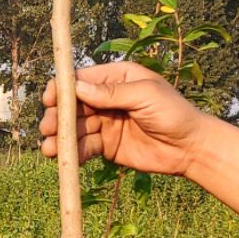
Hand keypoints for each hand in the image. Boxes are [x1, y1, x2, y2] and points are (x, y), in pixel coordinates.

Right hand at [39, 62, 209, 176]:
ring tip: (50, 149)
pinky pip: (84, 147)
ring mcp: (105, 123)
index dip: (62, 89)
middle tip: (47, 128)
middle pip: (72, 105)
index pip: (81, 80)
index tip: (49, 100)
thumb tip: (78, 88)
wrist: (191, 149)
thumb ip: (113, 93)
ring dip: (60, 138)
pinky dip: (73, 153)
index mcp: (116, 78)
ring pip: (74, 128)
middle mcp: (106, 99)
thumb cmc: (175, 113)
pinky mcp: (106, 146)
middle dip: (57, 116)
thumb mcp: (146, 95)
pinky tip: (64, 159)